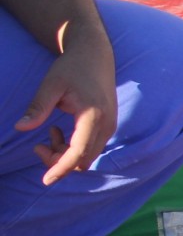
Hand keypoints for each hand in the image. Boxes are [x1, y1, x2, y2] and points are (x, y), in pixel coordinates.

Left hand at [17, 30, 117, 184]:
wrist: (96, 54)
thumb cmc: (72, 67)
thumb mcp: (51, 85)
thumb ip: (37, 107)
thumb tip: (19, 128)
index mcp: (93, 116)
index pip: (78, 153)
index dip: (61, 168)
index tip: (45, 180)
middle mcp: (106, 125)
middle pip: (83, 160)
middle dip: (59, 161)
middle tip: (37, 146)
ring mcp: (110, 126)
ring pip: (87, 156)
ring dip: (65, 154)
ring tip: (48, 133)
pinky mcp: (107, 125)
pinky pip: (90, 147)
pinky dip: (73, 147)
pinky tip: (57, 130)